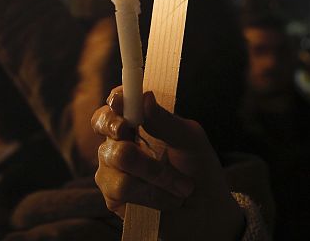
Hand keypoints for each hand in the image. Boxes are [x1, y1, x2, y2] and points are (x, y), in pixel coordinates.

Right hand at [92, 88, 244, 240]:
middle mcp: (120, 140)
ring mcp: (113, 168)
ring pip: (119, 158)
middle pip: (104, 124)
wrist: (205, 213)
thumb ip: (165, 121)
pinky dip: (152, 194)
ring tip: (181, 186)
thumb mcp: (190, 140)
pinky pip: (122, 188)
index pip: (116, 102)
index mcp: (139, 120)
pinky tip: (167, 200)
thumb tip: (145, 97)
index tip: (121, 101)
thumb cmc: (198, 170)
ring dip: (157, 174)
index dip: (116, 98)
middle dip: (122, 129)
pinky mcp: (112, 197)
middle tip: (136, 136)